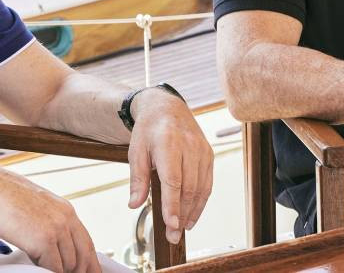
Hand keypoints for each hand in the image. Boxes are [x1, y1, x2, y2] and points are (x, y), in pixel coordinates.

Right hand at [0, 165, 99, 272]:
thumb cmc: (4, 198)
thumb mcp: (36, 207)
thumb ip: (50, 224)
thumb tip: (54, 245)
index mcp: (66, 210)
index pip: (87, 243)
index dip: (89, 263)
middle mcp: (66, 218)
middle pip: (83, 256)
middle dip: (78, 271)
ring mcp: (56, 229)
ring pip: (68, 264)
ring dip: (58, 271)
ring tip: (45, 270)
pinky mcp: (44, 240)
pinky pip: (53, 268)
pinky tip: (38, 269)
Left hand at [126, 89, 213, 243]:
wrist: (167, 108)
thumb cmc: (148, 131)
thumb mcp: (136, 151)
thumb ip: (137, 179)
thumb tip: (134, 204)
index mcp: (168, 143)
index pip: (172, 180)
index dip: (172, 204)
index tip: (171, 224)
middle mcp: (189, 146)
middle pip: (188, 187)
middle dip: (182, 214)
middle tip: (172, 236)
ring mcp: (202, 150)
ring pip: (201, 188)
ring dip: (193, 211)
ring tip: (181, 229)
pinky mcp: (209, 155)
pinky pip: (207, 183)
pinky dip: (201, 201)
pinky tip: (192, 214)